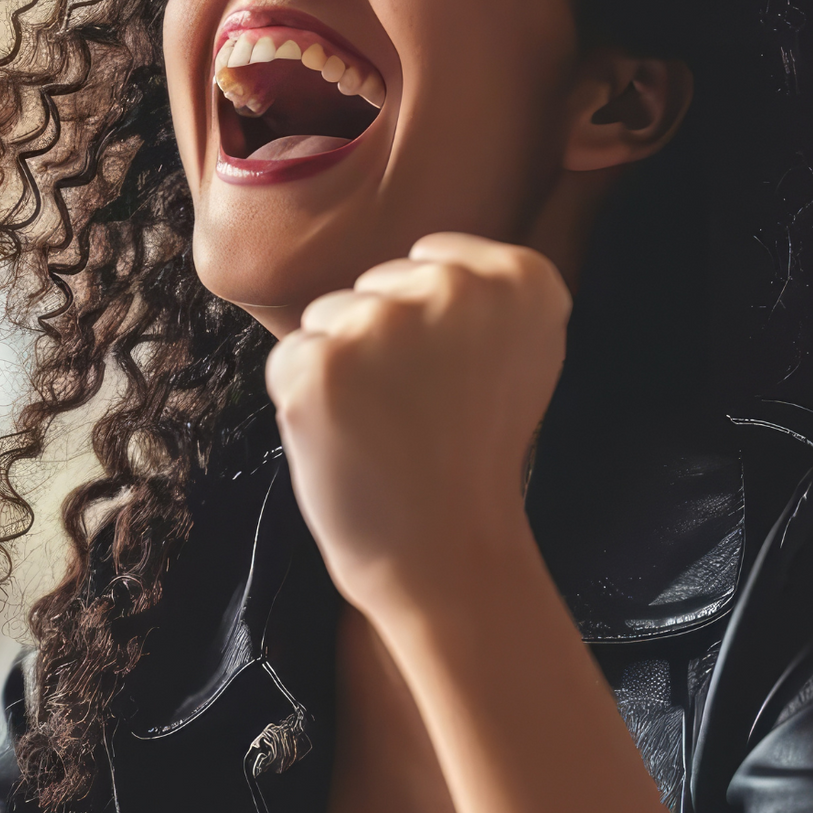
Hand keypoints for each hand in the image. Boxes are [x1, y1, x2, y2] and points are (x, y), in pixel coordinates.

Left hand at [265, 233, 569, 611]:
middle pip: (379, 286)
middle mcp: (454, 287)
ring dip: (342, 368)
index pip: (433, 260)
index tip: (457, 380)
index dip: (430, 326)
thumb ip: (484, 295)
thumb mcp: (522, 355)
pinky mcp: (321, 363)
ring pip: (331, 316)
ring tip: (384, 427)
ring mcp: (383, 322)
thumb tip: (425, 261)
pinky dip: (303, 398)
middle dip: (383, 342)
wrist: (447, 552)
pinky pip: (291, 356)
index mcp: (520, 280)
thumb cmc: (474, 458)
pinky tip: (347, 438)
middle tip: (419, 412)